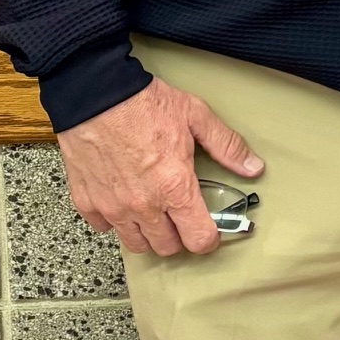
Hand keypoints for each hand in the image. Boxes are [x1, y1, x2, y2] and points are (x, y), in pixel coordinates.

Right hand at [57, 77, 263, 257]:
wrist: (95, 92)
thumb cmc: (143, 103)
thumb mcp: (195, 116)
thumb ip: (226, 146)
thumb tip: (253, 167)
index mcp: (175, 187)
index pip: (199, 239)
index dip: (209, 238)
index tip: (209, 230)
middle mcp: (144, 205)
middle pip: (168, 247)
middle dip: (179, 236)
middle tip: (180, 215)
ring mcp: (113, 206)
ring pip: (136, 244)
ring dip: (148, 233)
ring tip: (153, 211)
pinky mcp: (86, 201)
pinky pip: (104, 227)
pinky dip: (114, 220)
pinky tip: (122, 200)